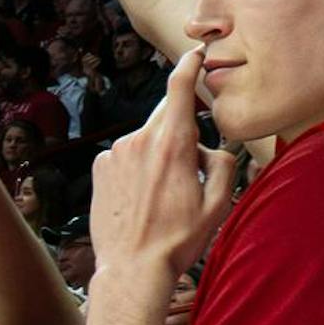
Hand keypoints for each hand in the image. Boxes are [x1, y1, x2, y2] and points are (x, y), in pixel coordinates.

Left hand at [89, 50, 238, 283]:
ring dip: (157, 156)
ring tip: (161, 197)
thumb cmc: (176, 241)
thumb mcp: (217, 205)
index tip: (196, 54)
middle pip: (165, 116)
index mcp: (173, 144)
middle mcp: (140, 140)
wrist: (132, 269)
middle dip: (180, 132)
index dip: (190, 65)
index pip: (180, 87)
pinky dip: (136, 168)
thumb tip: (214, 149)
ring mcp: (116, 152)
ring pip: (146, 140)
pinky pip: (126, 156)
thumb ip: (223, 165)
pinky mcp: (100, 166)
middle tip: (188, 170)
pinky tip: (140, 200)